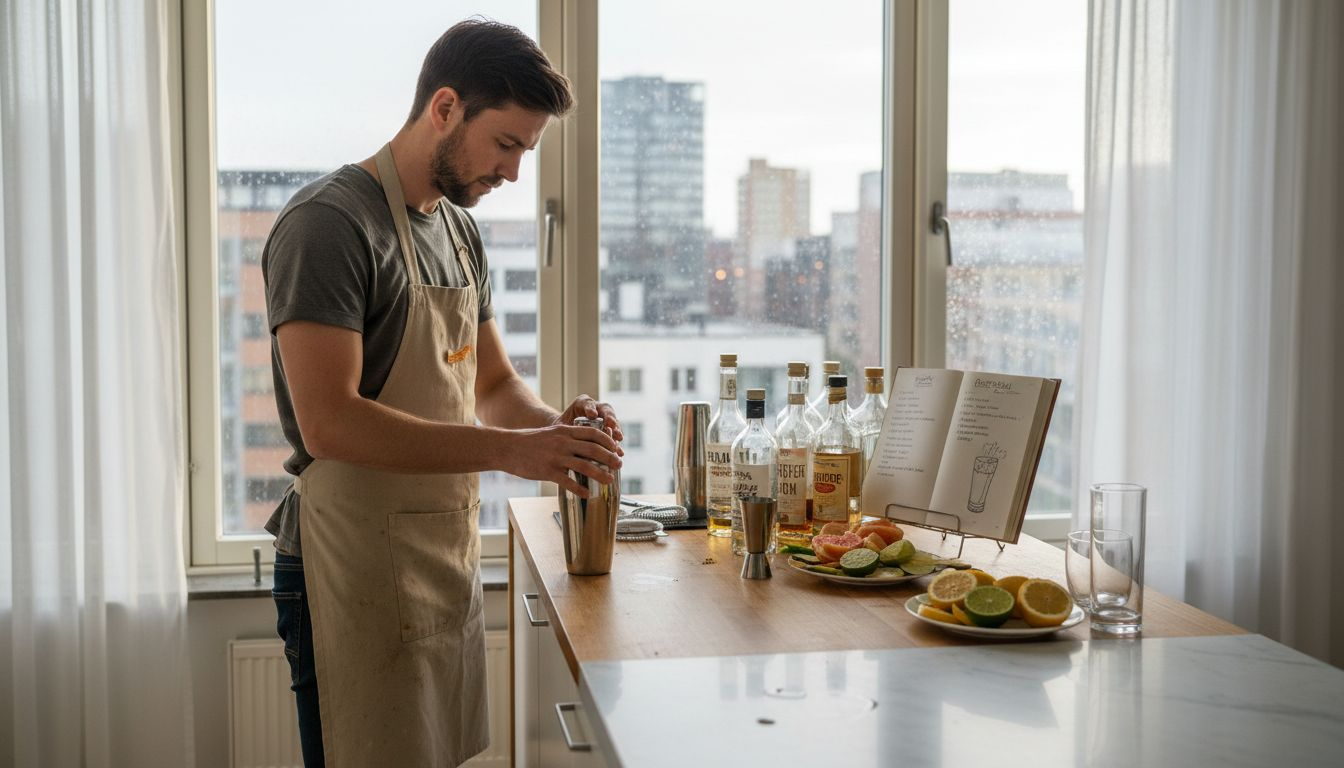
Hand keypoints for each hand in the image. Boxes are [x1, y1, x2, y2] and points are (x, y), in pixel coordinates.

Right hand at [500, 423, 623, 497]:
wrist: (507, 447)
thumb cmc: (530, 441)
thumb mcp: (551, 433)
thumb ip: (568, 437)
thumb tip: (586, 446)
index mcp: (565, 431)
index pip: (593, 433)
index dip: (607, 440)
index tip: (616, 448)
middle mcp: (563, 442)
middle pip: (593, 449)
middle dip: (609, 457)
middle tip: (619, 464)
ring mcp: (556, 457)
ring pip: (584, 465)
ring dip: (600, 474)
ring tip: (610, 480)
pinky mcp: (548, 471)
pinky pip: (568, 481)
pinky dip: (580, 488)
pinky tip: (587, 494)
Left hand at [555, 394, 623, 451]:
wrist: (562, 438)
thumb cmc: (559, 431)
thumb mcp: (559, 429)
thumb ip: (563, 430)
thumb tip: (565, 437)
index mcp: (582, 404)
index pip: (587, 403)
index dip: (590, 408)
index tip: (592, 415)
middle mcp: (596, 409)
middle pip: (605, 410)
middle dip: (609, 417)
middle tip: (611, 424)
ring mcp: (604, 420)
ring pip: (613, 422)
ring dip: (616, 430)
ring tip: (618, 437)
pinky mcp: (608, 433)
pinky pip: (614, 437)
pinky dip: (616, 444)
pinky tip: (619, 452)